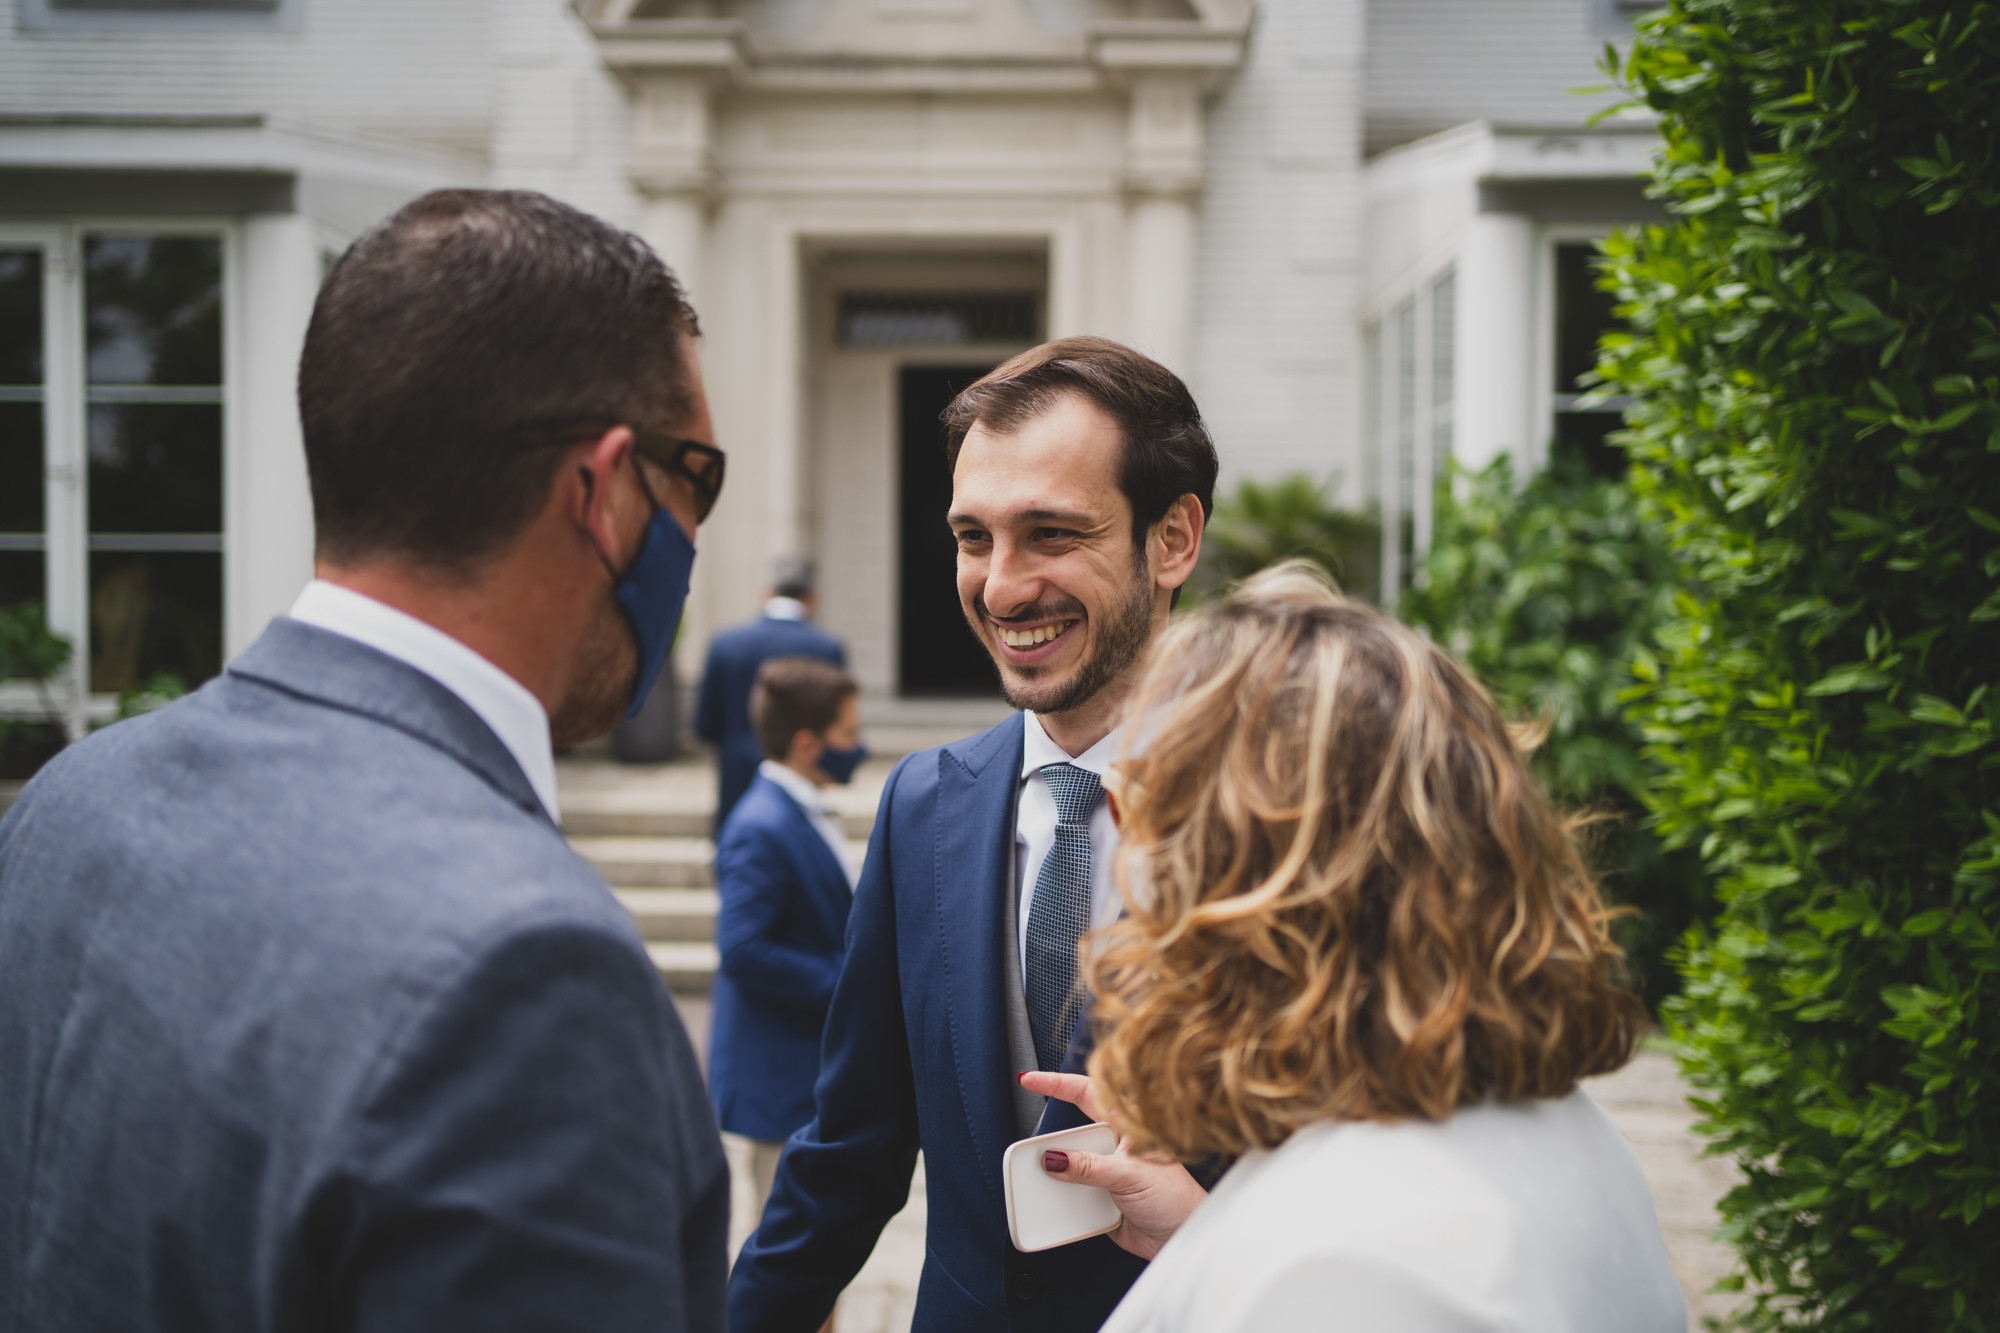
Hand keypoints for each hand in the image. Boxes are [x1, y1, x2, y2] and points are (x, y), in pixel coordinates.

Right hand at [1017, 1071, 1207, 1260]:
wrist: (1183, 1238)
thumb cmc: (1177, 1198)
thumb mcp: (1130, 1175)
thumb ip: (1089, 1166)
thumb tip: (1054, 1158)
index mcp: (1125, 1127)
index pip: (1086, 1094)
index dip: (1057, 1084)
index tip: (1029, 1080)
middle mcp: (1112, 1148)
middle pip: (1070, 1135)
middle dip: (1050, 1144)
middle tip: (1034, 1155)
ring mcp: (1105, 1175)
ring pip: (1067, 1168)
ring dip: (1054, 1178)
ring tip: (1043, 1184)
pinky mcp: (1099, 1201)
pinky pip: (1070, 1197)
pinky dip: (1060, 1203)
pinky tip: (1057, 1208)